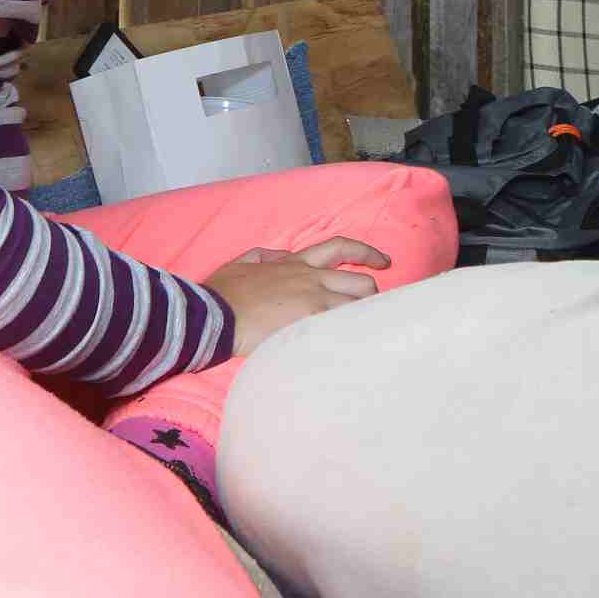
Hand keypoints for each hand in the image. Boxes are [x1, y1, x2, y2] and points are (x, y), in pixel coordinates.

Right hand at [205, 238, 389, 357]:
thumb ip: (264, 257)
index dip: (366, 253)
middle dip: (372, 297)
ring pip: (358, 308)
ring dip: (363, 320)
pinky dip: (353, 338)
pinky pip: (344, 330)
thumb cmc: (223, 292)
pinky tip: (357, 349)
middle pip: (361, 283)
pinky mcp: (311, 326)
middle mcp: (312, 279)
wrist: (215, 315)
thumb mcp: (243, 262)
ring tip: (364, 336)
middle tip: (372, 312)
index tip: (383, 262)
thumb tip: (278, 258)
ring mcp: (314, 303)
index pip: (340, 248)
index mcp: (296, 263)